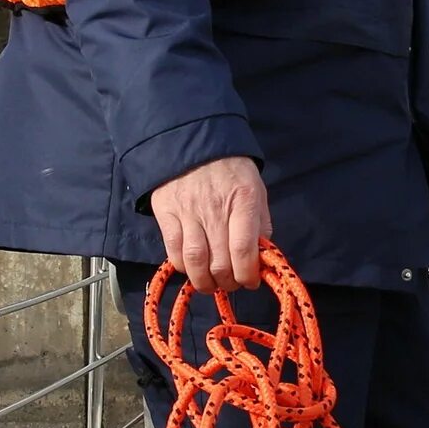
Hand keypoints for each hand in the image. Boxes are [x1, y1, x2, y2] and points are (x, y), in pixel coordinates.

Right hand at [150, 155, 270, 295]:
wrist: (193, 143)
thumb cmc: (231, 170)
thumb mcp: (256, 190)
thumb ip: (261, 225)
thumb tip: (260, 259)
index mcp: (243, 202)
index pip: (243, 251)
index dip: (248, 275)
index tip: (250, 281)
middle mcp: (215, 209)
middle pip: (220, 262)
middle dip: (228, 282)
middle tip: (231, 283)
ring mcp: (188, 213)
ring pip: (195, 262)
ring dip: (205, 282)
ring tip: (211, 284)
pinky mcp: (167, 214)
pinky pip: (174, 252)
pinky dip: (184, 268)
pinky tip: (192, 268)